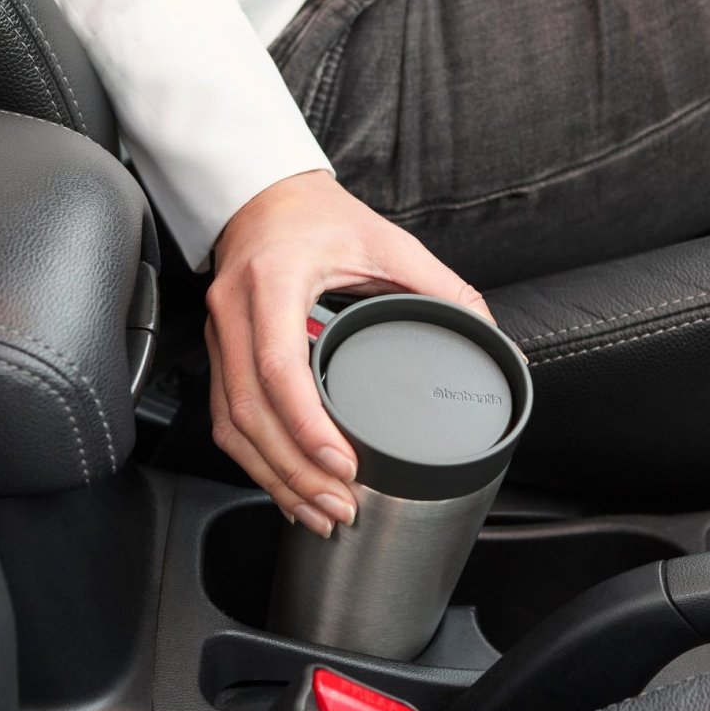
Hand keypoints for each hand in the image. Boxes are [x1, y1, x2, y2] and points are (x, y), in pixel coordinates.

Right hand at [206, 170, 493, 536]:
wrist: (265, 197)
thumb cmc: (319, 216)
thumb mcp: (387, 241)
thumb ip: (441, 286)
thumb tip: (490, 335)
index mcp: (274, 280)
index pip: (277, 365)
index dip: (307, 424)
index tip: (343, 463)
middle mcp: (235, 312)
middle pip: (250, 412)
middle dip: (295, 470)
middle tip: (340, 507)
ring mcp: (219, 335)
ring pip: (232, 425)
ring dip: (274, 477)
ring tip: (318, 513)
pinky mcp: (219, 353)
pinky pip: (227, 419)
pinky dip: (258, 461)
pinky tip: (288, 486)